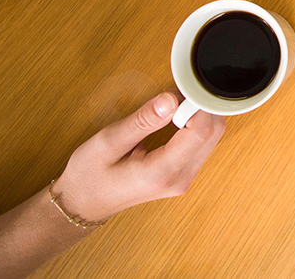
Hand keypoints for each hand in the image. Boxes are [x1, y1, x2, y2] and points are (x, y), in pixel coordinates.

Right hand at [52, 91, 224, 222]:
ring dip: (197, 116)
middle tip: (174, 95)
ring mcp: (184, 179)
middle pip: (213, 134)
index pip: (200, 133)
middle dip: (199, 108)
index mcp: (162, 173)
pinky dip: (194, 126)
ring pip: (211, 138)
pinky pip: (201, 144)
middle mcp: (180, 179)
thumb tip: (170, 100)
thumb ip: (142, 121)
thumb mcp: (108, 142)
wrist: (82, 203)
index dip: (197, 105)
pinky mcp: (183, 174)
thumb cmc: (89, 175)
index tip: (182, 90)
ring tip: (169, 107)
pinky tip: (173, 118)